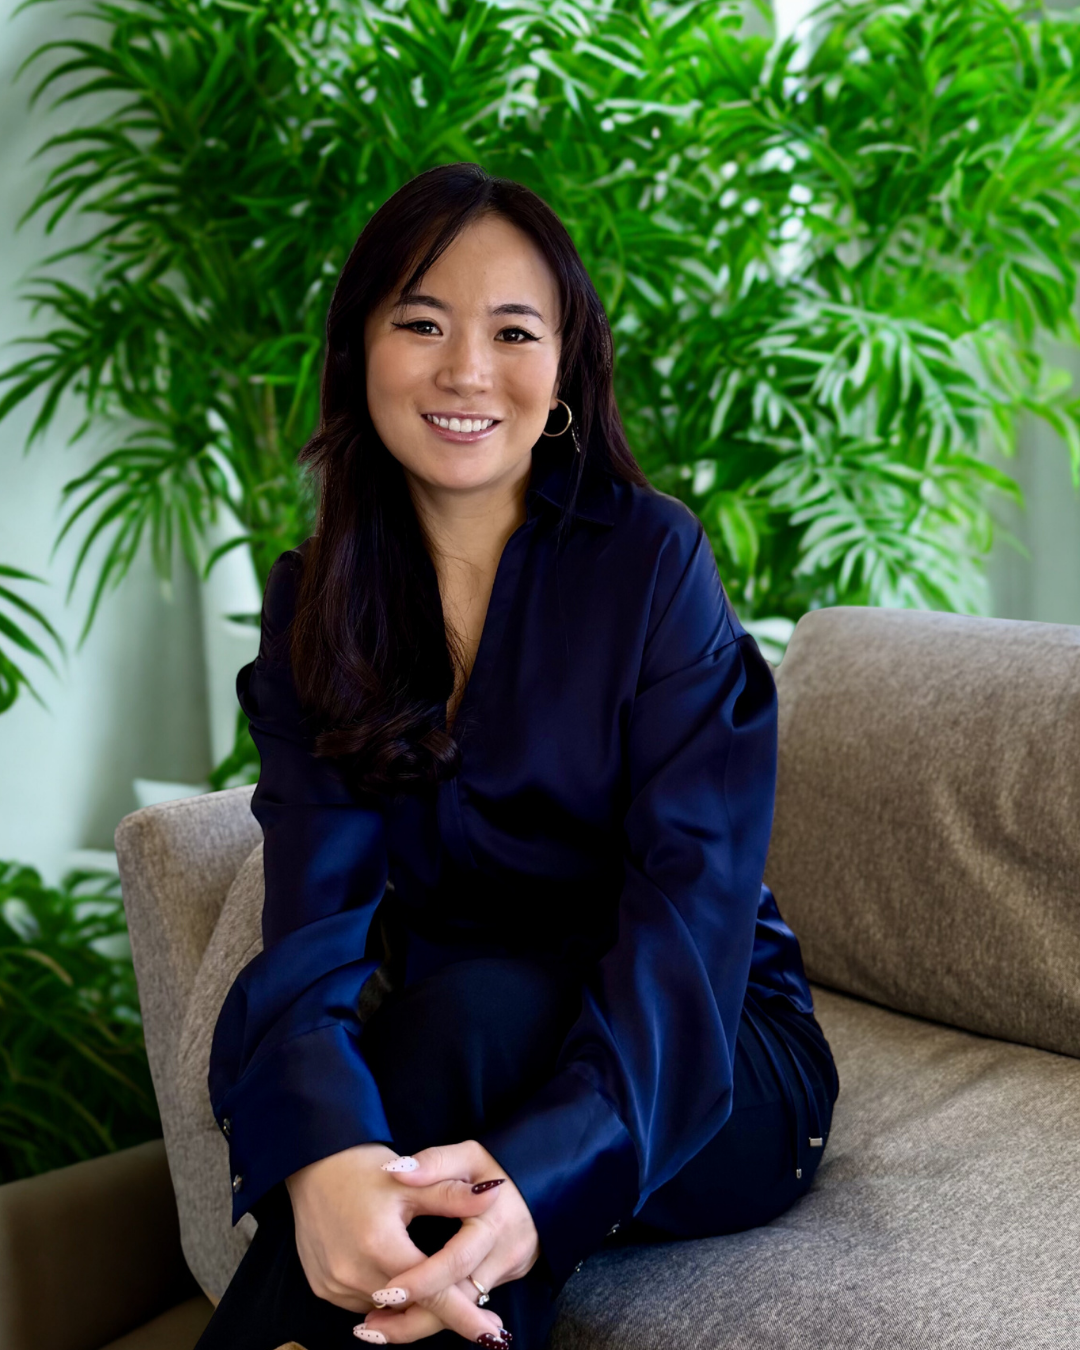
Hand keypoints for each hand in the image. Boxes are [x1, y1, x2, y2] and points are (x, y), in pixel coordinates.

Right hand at [285, 1141, 510, 1344]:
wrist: (312, 1166)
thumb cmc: (365, 1168)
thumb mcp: (410, 1181)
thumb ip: (452, 1195)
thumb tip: (495, 1193)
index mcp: (380, 1245)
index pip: (432, 1292)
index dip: (465, 1316)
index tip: (493, 1335)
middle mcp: (354, 1272)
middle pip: (410, 1308)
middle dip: (443, 1311)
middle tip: (481, 1315)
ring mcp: (335, 1285)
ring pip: (386, 1311)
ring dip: (411, 1304)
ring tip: (432, 1284)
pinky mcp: (323, 1288)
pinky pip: (363, 1304)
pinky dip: (384, 1297)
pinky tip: (396, 1278)